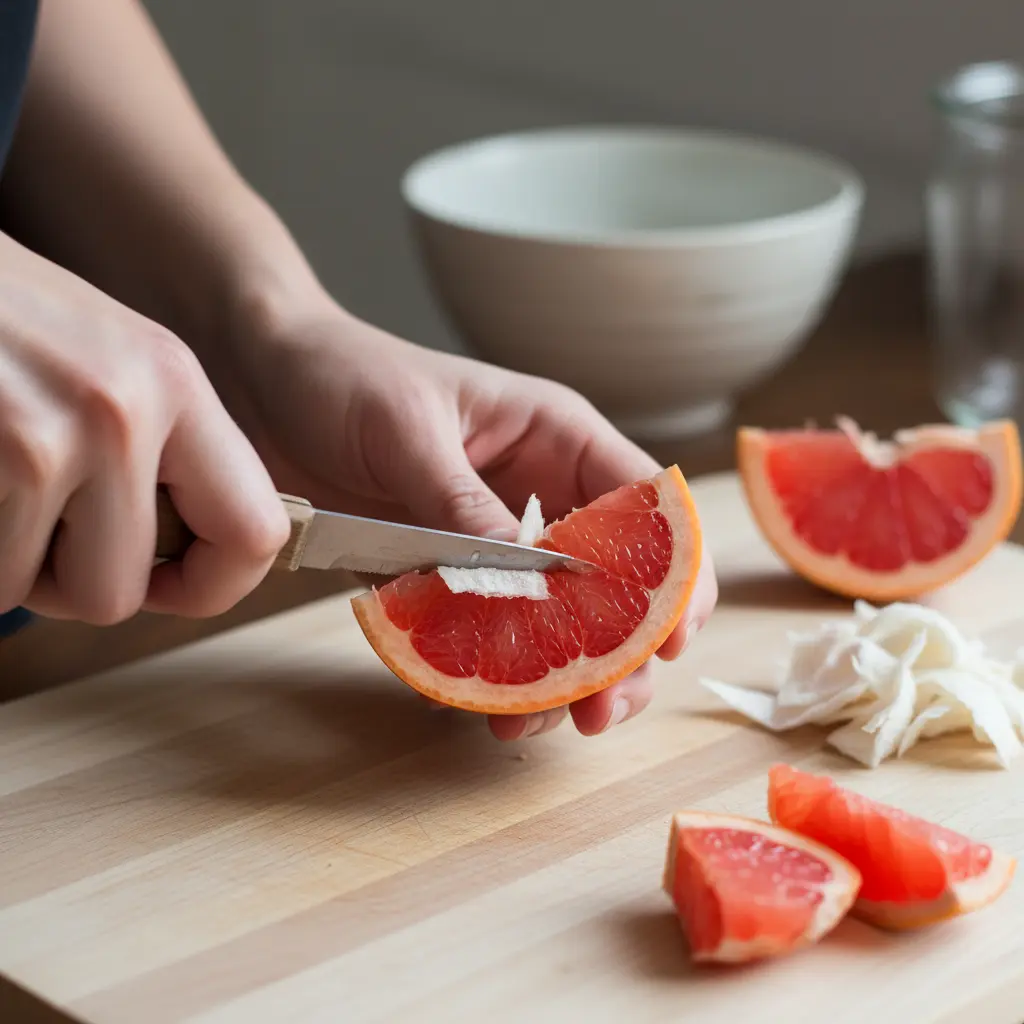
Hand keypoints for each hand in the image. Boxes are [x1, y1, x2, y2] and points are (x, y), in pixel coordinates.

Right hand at [0, 234, 288, 623]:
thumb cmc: (0, 320)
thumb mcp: (110, 363)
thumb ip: (160, 456)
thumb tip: (188, 565)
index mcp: (177, 386)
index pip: (256, 534)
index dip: (209, 584)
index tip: (163, 581)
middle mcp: (127, 408)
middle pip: (119, 594)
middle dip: (66, 581)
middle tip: (33, 522)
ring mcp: (53, 432)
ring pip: (38, 593)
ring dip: (7, 563)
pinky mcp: (0, 450)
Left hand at [222, 293, 717, 738]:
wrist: (262, 383)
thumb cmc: (344, 375)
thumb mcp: (408, 431)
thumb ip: (464, 504)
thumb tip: (527, 580)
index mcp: (556, 438)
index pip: (648, 509)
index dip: (674, 577)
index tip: (668, 644)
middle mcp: (541, 493)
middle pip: (617, 583)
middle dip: (620, 652)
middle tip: (599, 713)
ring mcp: (496, 540)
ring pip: (558, 620)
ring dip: (556, 677)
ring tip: (528, 725)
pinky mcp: (450, 573)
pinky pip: (487, 632)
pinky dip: (488, 672)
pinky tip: (471, 703)